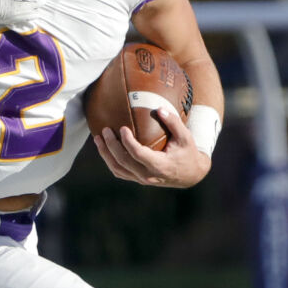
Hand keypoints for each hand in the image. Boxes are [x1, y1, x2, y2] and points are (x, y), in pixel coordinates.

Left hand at [93, 103, 210, 187]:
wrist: (190, 175)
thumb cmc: (187, 153)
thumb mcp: (185, 137)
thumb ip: (174, 122)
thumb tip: (159, 108)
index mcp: (160, 165)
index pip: (139, 154)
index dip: (128, 142)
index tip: (122, 128)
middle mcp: (148, 175)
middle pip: (123, 162)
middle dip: (111, 146)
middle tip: (105, 130)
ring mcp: (142, 179)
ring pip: (118, 169)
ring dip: (106, 154)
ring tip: (98, 139)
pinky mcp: (138, 179)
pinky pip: (120, 172)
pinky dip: (110, 161)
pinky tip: (105, 149)